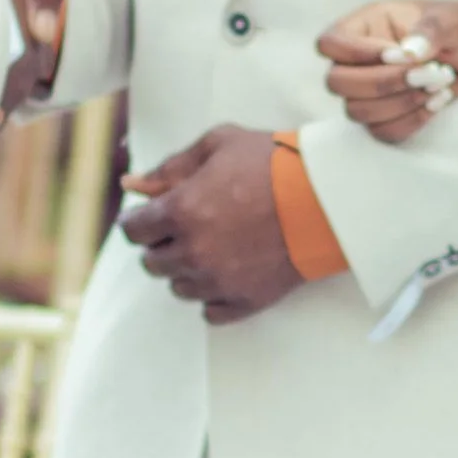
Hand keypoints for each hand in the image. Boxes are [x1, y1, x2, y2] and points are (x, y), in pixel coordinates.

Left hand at [121, 126, 302, 326]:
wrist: (326, 197)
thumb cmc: (272, 163)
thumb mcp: (218, 145)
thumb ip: (170, 166)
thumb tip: (131, 184)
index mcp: (180, 211)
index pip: (133, 231)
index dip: (139, 222)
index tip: (152, 217)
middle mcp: (192, 252)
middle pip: (152, 263)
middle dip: (162, 244)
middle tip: (187, 228)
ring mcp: (218, 281)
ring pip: (178, 288)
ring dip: (186, 270)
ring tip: (212, 248)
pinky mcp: (245, 301)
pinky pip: (209, 312)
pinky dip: (212, 296)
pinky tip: (227, 274)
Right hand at [317, 0, 457, 141]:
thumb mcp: (455, 20)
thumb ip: (431, 30)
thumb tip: (407, 53)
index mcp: (369, 25)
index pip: (330, 43)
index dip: (357, 54)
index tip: (401, 53)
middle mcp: (363, 58)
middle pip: (337, 83)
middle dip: (384, 83)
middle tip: (428, 73)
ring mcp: (373, 90)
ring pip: (356, 112)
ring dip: (400, 104)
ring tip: (439, 85)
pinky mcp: (390, 114)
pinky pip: (381, 132)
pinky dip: (410, 122)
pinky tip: (438, 104)